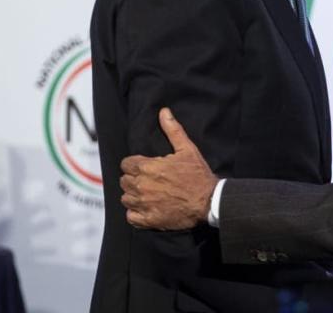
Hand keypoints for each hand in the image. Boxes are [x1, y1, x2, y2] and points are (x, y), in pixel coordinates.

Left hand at [120, 107, 217, 230]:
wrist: (208, 201)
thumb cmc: (198, 175)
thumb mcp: (187, 149)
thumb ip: (172, 130)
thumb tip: (164, 112)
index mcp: (148, 167)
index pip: (126, 164)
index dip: (134, 164)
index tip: (143, 167)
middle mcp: (142, 186)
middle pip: (124, 181)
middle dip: (133, 179)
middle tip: (147, 180)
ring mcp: (144, 204)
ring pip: (126, 198)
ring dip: (133, 196)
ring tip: (146, 194)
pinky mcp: (149, 219)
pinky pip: (131, 217)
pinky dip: (135, 214)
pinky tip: (145, 208)